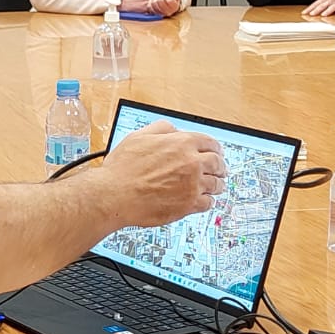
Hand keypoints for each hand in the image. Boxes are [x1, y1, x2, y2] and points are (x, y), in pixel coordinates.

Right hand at [96, 121, 226, 226]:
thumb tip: (173, 130)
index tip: (215, 152)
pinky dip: (208, 201)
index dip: (215, 148)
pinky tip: (203, 200)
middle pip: (217, 163)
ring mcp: (192, 185)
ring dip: (217, 184)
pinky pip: (208, 203)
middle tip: (219, 170)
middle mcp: (191, 163)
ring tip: (214, 186)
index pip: (210, 143)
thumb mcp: (138, 136)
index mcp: (182, 143)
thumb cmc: (122, 168)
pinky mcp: (189, 205)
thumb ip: (161, 128)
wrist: (114, 194)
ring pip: (216, 184)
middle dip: (220, 166)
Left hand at [302, 0, 334, 16]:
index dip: (309, 8)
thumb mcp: (327, 2)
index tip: (304, 13)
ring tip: (323, 15)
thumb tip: (308, 12)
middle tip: (311, 14)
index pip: (316, 4)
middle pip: (323, 5)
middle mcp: (331, 0)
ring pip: (332, 7)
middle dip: (317, 9)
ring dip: (327, 11)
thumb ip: (319, 6)